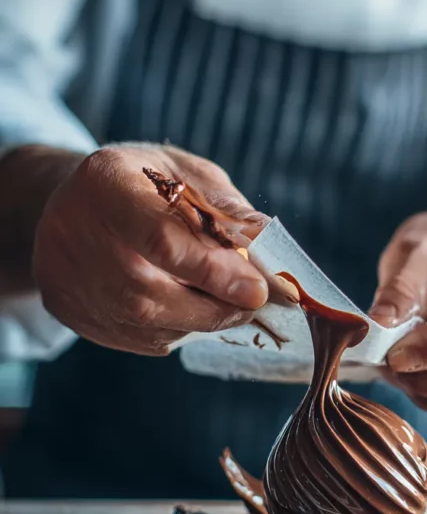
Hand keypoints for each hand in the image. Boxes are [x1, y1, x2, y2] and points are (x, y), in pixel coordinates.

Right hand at [33, 144, 268, 354]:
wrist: (75, 204)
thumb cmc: (143, 184)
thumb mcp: (185, 174)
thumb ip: (225, 211)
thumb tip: (270, 252)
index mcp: (106, 184)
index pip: (161, 240)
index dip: (213, 271)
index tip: (256, 291)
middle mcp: (74, 233)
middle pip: (151, 294)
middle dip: (215, 306)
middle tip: (253, 303)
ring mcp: (69, 280)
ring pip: (147, 325)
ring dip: (200, 320)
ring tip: (224, 301)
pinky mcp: (73, 314)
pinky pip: (138, 338)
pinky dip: (176, 328)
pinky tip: (186, 306)